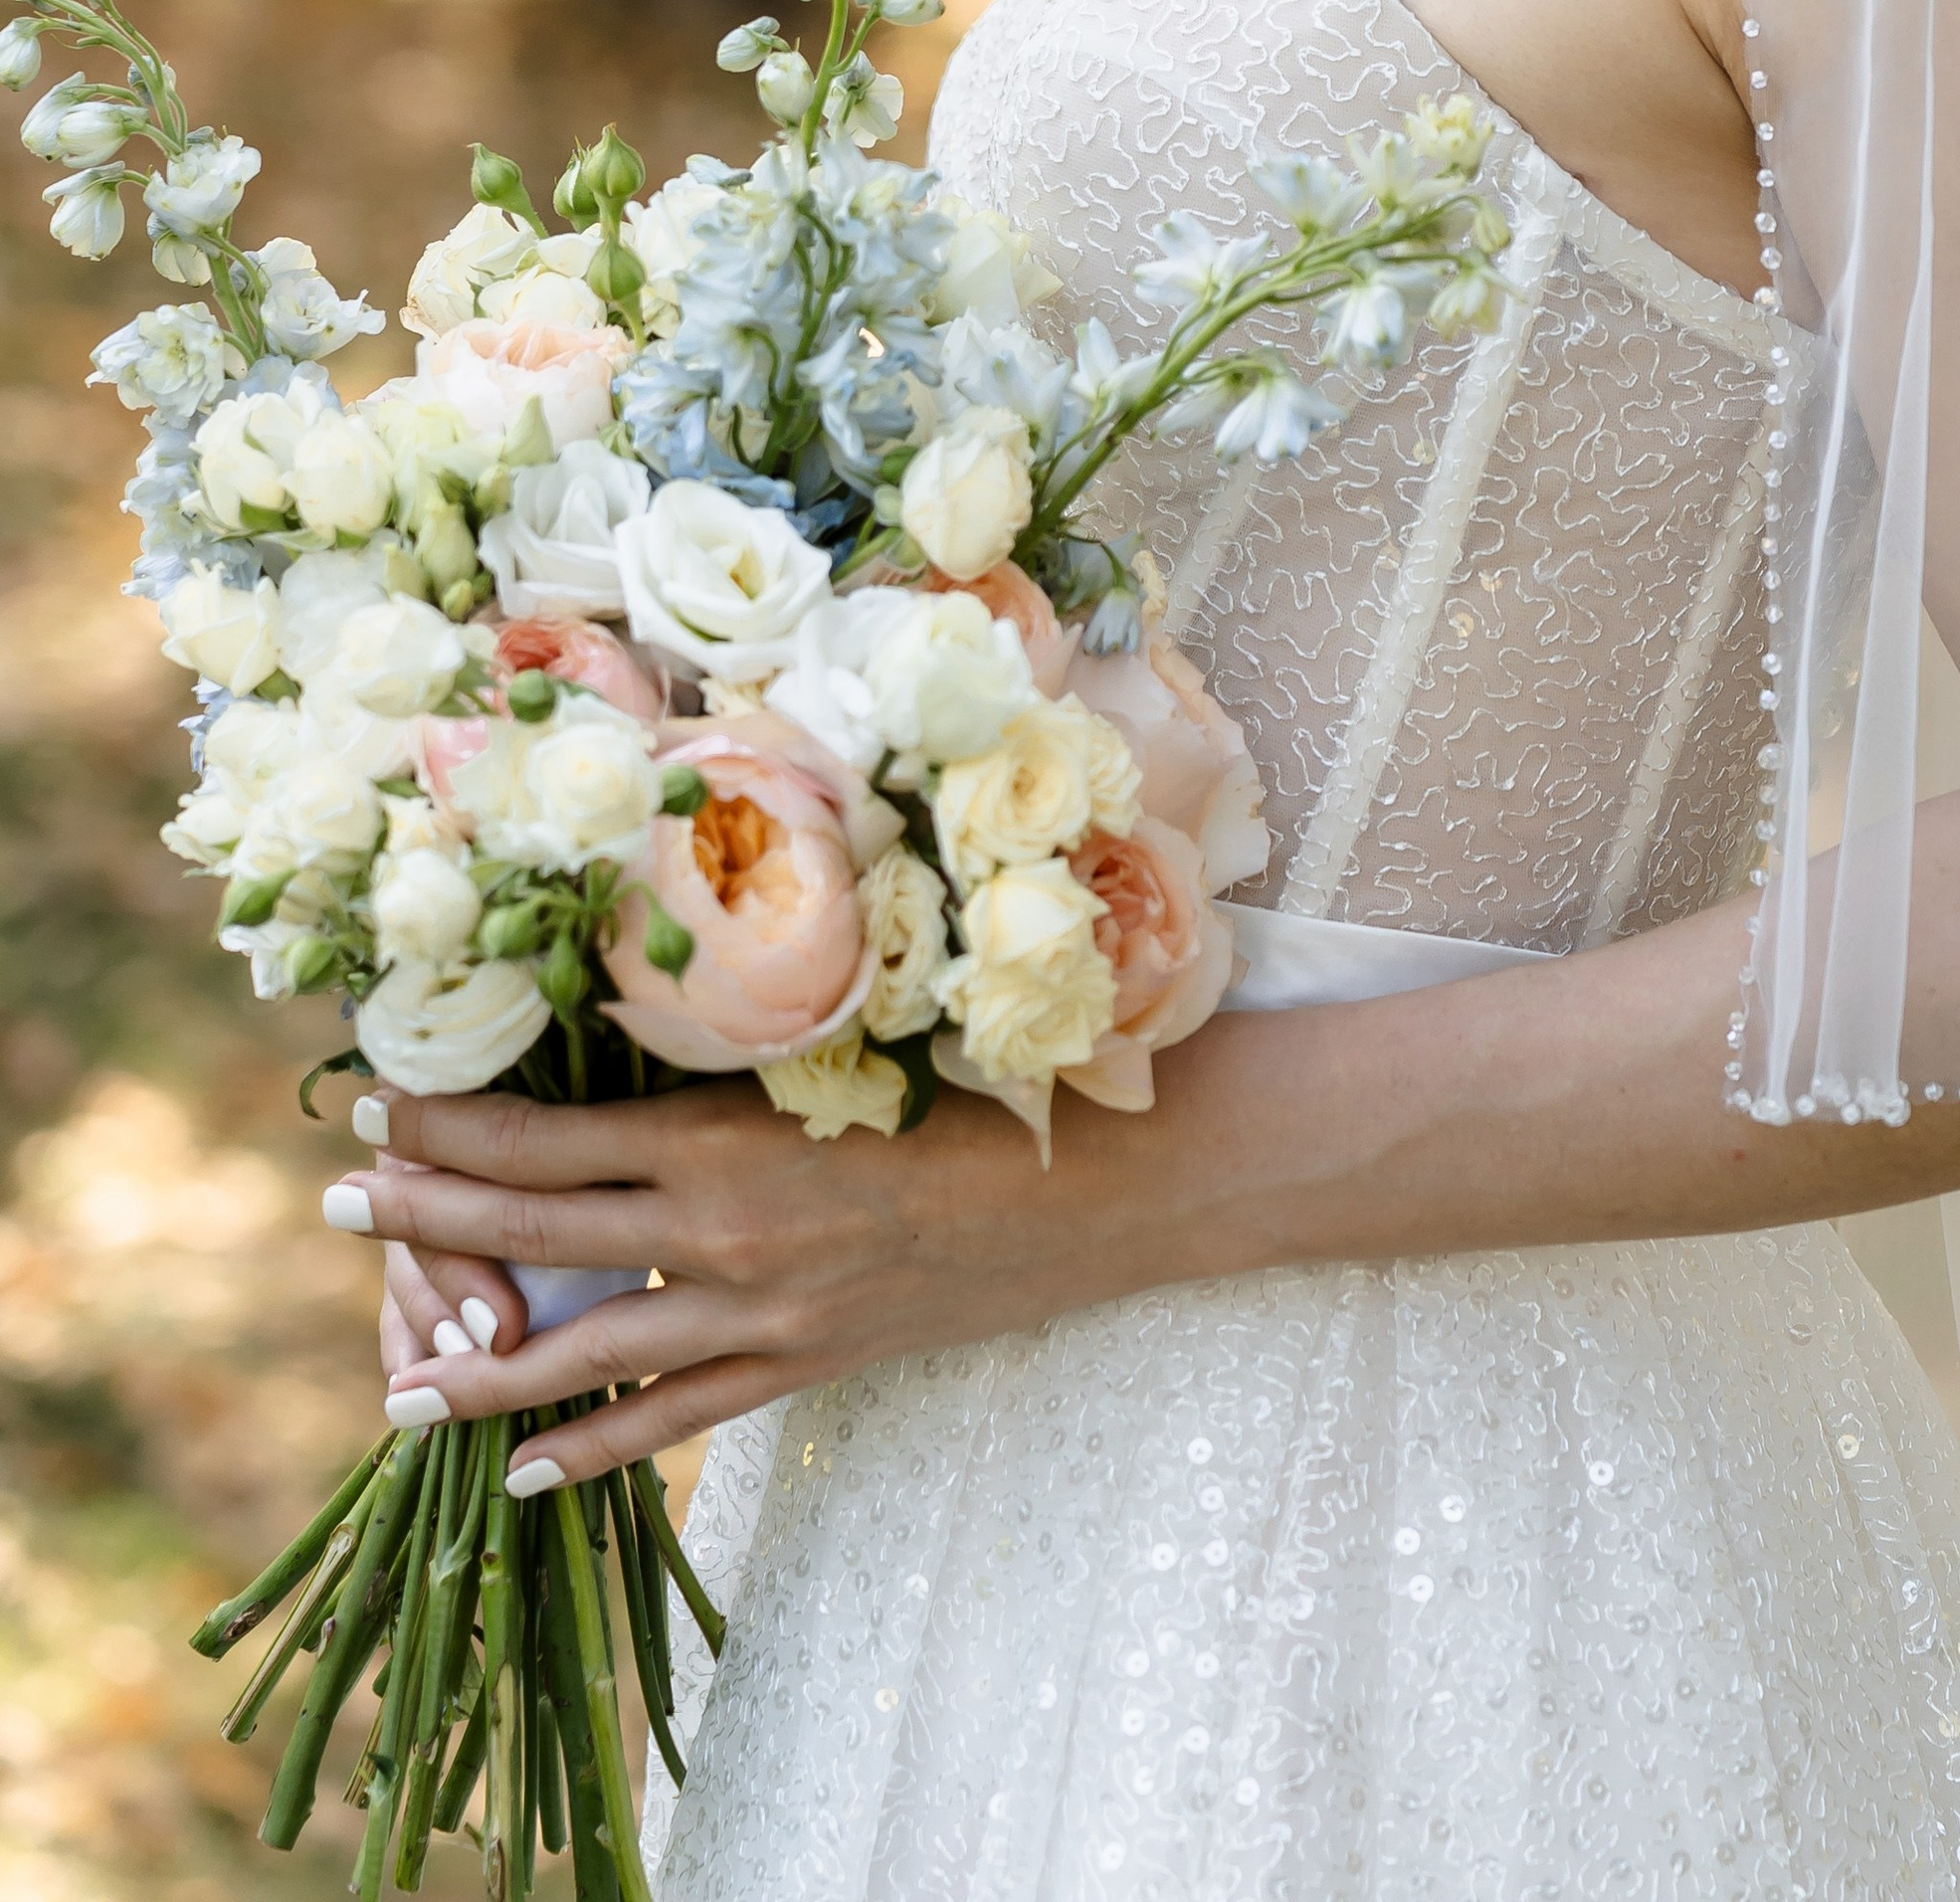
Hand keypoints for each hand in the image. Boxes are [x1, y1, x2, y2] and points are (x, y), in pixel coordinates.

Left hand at [323, 1075, 1147, 1491]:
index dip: (451, 1124)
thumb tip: (635, 1014)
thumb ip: (735, 1047)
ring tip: (394, 1379)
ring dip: (477, 1362)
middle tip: (335, 1196)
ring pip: (582, 1352)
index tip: (377, 1103)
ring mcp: (759, 1314)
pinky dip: (590, 1451)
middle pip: (535, 1231)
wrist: (1093, 1185)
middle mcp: (722, 1231)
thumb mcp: (842, 1043)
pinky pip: (674, 1421)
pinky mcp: (803, 1366)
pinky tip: (518, 1475)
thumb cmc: (977, 1081)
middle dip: (425, 1216)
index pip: (545, 1136)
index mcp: (725, 1134)